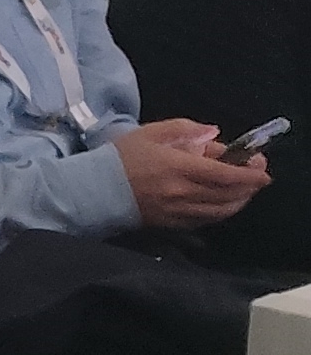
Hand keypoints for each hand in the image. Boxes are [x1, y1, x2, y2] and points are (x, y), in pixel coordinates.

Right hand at [116, 117, 269, 229]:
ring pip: (222, 211)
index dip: (250, 173)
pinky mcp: (172, 224)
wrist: (93, 189)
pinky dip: (221, 212)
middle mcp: (183, 192)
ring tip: (245, 191)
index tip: (262, 167)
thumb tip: (213, 134)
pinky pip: (206, 221)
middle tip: (257, 176)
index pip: (226, 174)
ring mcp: (178, 211)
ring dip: (240, 201)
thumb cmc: (120, 157)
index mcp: (178, 167)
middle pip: (229, 194)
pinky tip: (223, 204)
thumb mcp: (150, 132)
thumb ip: (184, 129)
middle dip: (250, 186)